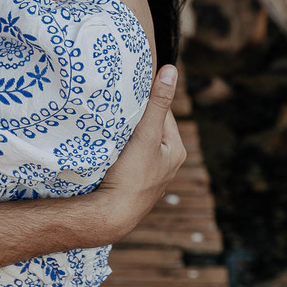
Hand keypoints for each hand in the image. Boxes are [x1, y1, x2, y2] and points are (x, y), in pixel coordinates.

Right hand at [95, 64, 185, 240]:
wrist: (111, 216)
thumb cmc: (132, 176)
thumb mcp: (146, 136)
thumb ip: (157, 103)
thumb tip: (171, 70)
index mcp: (176, 149)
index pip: (163, 112)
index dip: (146, 102)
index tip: (128, 95)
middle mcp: (167, 162)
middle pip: (150, 127)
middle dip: (135, 118)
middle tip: (117, 111)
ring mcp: (150, 174)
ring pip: (138, 142)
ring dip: (126, 134)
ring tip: (112, 130)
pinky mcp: (133, 182)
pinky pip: (129, 156)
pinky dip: (120, 149)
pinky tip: (109, 150)